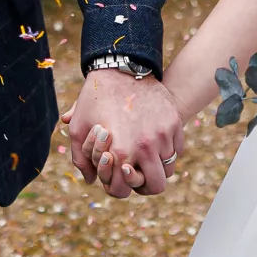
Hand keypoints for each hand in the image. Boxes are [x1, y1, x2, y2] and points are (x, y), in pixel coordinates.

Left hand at [65, 67, 183, 197]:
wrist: (120, 66)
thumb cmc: (95, 98)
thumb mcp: (79, 128)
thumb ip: (81, 159)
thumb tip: (91, 180)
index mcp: (122, 151)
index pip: (125, 189)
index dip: (118, 187)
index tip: (116, 176)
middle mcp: (146, 146)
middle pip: (156, 186)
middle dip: (144, 184)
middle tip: (136, 174)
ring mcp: (164, 134)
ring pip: (168, 167)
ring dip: (156, 166)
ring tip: (144, 156)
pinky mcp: (174, 122)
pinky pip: (176, 149)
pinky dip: (167, 150)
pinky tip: (153, 141)